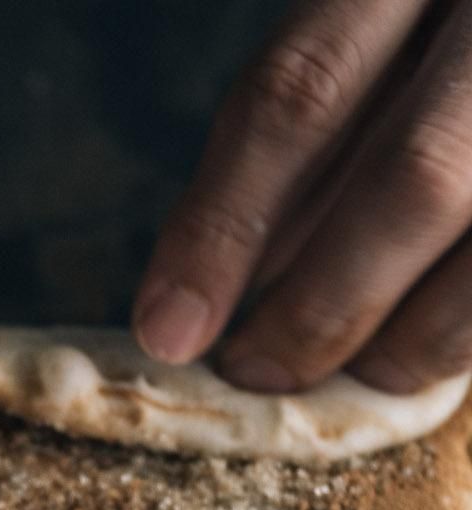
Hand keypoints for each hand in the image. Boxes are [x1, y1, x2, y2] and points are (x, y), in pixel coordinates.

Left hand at [134, 0, 471, 394]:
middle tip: (255, 374)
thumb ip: (316, 127)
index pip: (299, 93)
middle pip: (416, 179)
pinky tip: (437, 343)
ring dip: (418, 336)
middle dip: (322, 305)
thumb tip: (219, 284)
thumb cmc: (446, 27)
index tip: (166, 330)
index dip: (222, 223)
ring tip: (360, 371)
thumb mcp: (377, 24)